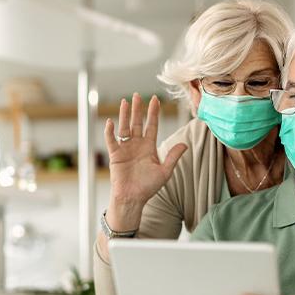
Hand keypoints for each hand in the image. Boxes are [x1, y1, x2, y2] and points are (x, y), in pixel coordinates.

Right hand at [105, 93, 186, 208]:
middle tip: (138, 95)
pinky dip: (110, 132)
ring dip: (124, 115)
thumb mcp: (164, 171)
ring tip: (125, 102)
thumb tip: (184, 144)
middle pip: (137, 123)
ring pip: (124, 128)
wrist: (133, 198)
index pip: (151, 126)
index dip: (153, 113)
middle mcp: (137, 145)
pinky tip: (111, 122)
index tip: (155, 100)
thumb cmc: (148, 187)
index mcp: (149, 147)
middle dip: (138, 109)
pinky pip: (111, 141)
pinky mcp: (115, 155)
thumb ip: (173, 156)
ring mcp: (125, 149)